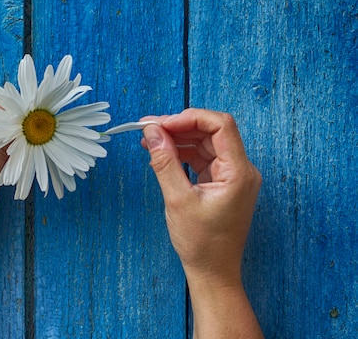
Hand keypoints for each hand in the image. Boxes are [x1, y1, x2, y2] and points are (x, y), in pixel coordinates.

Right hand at [141, 108, 262, 337]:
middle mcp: (241, 170)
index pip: (220, 126)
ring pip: (205, 143)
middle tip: (149, 128)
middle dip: (179, 126)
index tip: (162, 124)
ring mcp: (232, 176)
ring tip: (150, 140)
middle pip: (212, 131)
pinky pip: (203, 157)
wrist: (213, 272)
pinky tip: (162, 153)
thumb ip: (164, 162)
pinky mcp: (222, 182)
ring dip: (178, 138)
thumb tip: (152, 133)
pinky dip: (182, 153)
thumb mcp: (177, 200)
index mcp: (238, 173)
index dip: (190, 118)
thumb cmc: (201, 243)